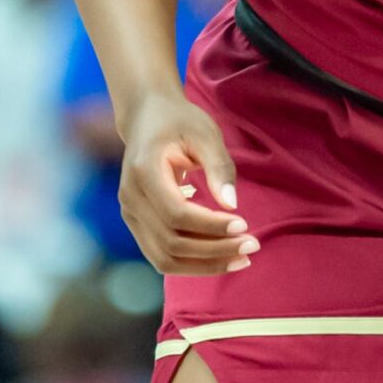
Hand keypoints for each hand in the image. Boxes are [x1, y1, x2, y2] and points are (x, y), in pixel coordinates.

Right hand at [118, 89, 253, 275]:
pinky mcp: (138, 224)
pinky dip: (194, 263)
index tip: (244, 224)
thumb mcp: (205, 134)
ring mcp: (130, 214)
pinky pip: (163, 256)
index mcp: (143, 172)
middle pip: (171, 243)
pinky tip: (223, 256)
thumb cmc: (180, 122)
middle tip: (252, 245)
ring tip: (242, 259)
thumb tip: (232, 206)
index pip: (176, 214)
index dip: (211, 226)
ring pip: (165, 259)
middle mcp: (130, 198)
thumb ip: (219, 167)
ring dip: (205, 264)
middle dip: (215, 250)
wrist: (147, 118)